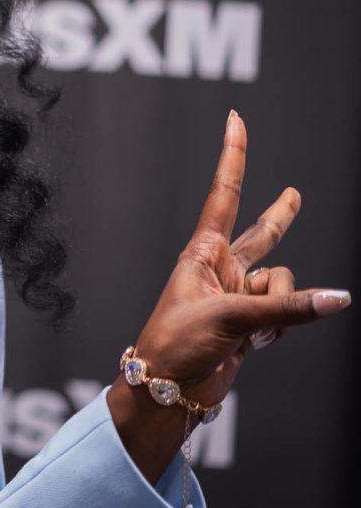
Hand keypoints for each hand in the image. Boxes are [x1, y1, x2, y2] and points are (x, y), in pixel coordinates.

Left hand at [128, 109, 349, 409]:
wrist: (168, 388)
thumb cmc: (177, 343)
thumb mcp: (231, 318)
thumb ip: (287, 309)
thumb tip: (338, 299)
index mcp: (202, 252)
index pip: (224, 195)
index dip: (234, 156)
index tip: (235, 120)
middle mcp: (220, 268)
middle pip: (261, 235)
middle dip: (280, 217)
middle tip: (294, 193)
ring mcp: (236, 296)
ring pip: (283, 283)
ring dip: (280, 306)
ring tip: (250, 330)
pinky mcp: (249, 324)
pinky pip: (285, 314)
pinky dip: (279, 329)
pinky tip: (253, 346)